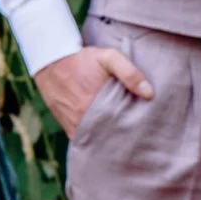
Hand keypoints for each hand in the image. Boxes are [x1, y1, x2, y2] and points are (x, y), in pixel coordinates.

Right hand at [36, 42, 152, 131]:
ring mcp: (74, 126)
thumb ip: (129, 73)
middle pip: (110, 137)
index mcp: (96, 105)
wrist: (51, 62)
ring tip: (124, 138)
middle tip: (138, 137)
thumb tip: (149, 93)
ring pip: (97, 141)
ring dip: (109, 140)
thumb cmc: (82, 59)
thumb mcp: (108, 58)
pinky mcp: (68, 128)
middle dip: (124, 137)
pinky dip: (95, 140)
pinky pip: (84, 140)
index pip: (122, 127)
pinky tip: (106, 137)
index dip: (134, 128)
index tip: (146, 128)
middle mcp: (83, 120)